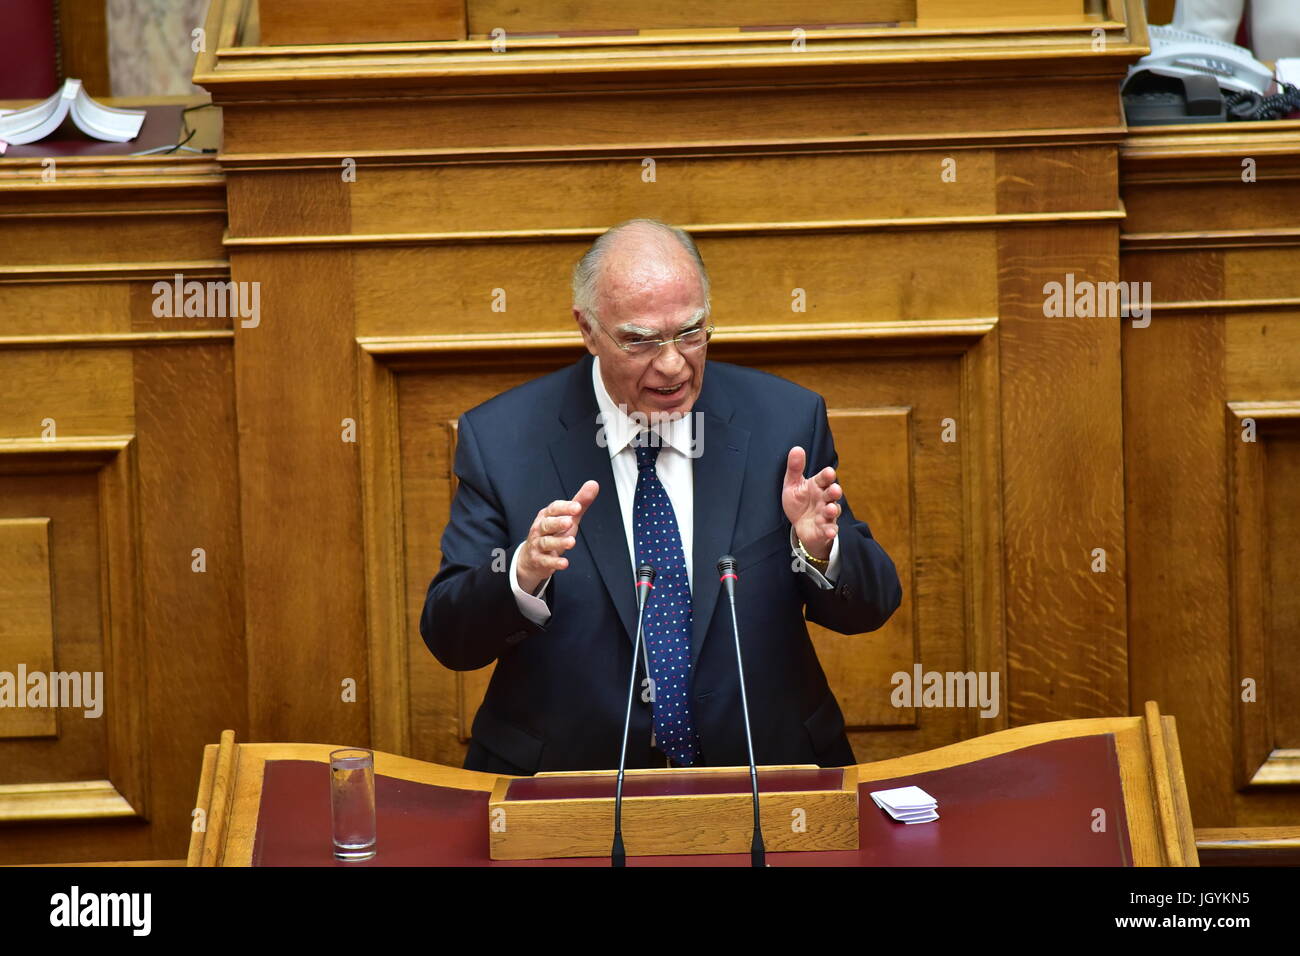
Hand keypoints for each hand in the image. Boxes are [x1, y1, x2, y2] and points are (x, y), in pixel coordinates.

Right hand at [516, 480, 598, 594]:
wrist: (531, 558)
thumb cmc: (553, 533)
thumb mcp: (568, 517)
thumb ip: (580, 502)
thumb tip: (594, 484)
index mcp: (547, 516)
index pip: (554, 509)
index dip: (565, 507)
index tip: (577, 507)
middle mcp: (540, 528)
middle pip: (547, 524)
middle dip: (558, 523)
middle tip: (570, 522)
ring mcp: (538, 545)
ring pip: (546, 542)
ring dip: (559, 542)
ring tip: (572, 542)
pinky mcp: (539, 560)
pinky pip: (546, 561)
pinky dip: (554, 562)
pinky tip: (565, 563)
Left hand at [782, 446, 840, 560]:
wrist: (799, 525)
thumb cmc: (799, 501)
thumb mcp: (792, 484)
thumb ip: (795, 468)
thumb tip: (796, 448)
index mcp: (817, 486)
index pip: (824, 478)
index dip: (827, 476)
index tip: (829, 472)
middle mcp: (824, 499)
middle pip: (832, 493)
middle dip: (834, 491)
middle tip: (834, 489)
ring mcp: (826, 514)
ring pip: (833, 511)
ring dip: (832, 510)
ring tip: (830, 509)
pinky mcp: (825, 529)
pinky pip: (829, 529)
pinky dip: (831, 531)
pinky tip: (831, 532)